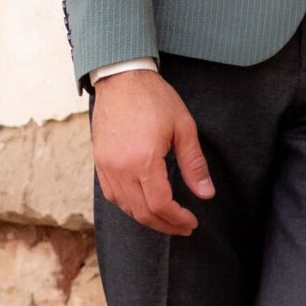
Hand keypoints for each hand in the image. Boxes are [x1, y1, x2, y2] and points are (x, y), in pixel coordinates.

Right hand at [90, 69, 214, 235]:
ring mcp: (106, 166)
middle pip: (142, 212)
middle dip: (165, 225)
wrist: (121, 77)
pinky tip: (143, 205)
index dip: (177, 219)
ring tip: (167, 219)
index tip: (191, 222)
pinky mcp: (99, 162)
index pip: (161, 205)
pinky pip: (112, 195)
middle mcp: (121, 168)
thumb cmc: (154, 98)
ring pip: (126, 207)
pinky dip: (128, 206)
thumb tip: (205, 194)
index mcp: (144, 159)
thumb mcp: (184, 127)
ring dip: (147, 218)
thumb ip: (194, 164)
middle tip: (183, 227)